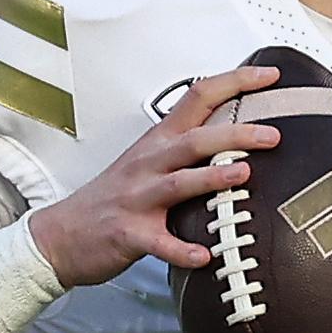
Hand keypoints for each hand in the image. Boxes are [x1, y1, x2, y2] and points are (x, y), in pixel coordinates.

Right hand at [29, 67, 268, 287]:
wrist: (60, 234)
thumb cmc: (111, 200)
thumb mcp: (147, 162)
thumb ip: (187, 148)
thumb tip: (239, 138)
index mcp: (157, 143)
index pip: (198, 97)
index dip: (234, 82)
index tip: (269, 77)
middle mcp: (148, 165)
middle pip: (193, 139)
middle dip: (234, 134)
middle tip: (271, 135)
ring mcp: (137, 199)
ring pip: (178, 183)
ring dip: (210, 177)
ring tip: (241, 176)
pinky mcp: (129, 234)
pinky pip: (160, 243)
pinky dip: (182, 249)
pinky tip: (204, 255)